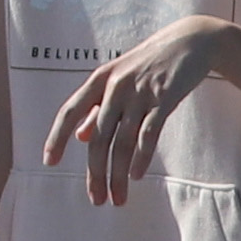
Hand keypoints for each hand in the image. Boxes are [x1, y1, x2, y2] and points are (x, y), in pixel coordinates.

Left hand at [42, 17, 231, 204]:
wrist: (191, 41)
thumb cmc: (150, 64)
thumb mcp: (119, 81)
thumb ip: (98, 108)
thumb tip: (80, 137)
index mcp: (99, 80)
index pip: (69, 111)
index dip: (57, 137)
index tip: (49, 162)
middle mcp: (115, 86)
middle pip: (97, 137)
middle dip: (95, 172)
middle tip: (97, 199)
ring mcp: (140, 92)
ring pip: (122, 141)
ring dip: (118, 174)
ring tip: (118, 198)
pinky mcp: (165, 97)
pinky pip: (149, 133)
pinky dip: (141, 157)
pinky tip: (136, 176)